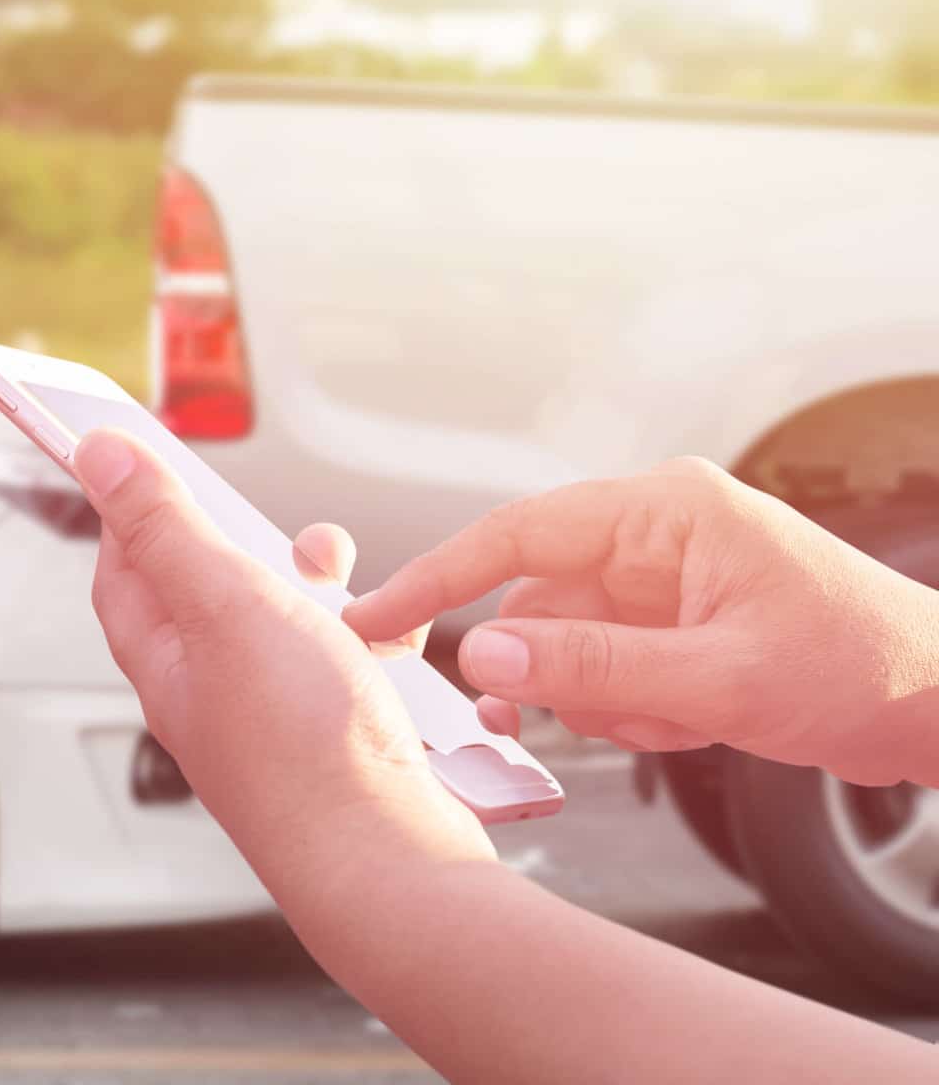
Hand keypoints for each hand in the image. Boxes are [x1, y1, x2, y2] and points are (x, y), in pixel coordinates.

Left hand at [74, 429, 493, 911]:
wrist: (385, 858)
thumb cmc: (301, 746)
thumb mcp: (224, 602)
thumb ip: (164, 526)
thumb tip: (98, 458)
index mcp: (163, 657)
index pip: (123, 567)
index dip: (133, 507)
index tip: (147, 459)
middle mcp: (209, 690)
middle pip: (209, 588)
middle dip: (249, 541)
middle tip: (279, 525)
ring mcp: (273, 716)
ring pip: (286, 621)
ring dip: (314, 585)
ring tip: (342, 576)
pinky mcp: (334, 734)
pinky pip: (343, 662)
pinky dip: (367, 635)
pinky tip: (391, 635)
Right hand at [343, 456, 938, 786]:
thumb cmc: (863, 669)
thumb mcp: (718, 680)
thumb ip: (593, 667)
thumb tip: (486, 653)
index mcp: (664, 511)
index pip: (516, 534)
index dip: (437, 577)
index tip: (373, 618)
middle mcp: (655, 533)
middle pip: (538, 598)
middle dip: (548, 670)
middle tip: (544, 725)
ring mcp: (665, 579)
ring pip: (568, 643)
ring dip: (599, 700)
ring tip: (671, 724)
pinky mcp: (675, 622)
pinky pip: (606, 668)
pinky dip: (629, 711)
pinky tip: (689, 725)